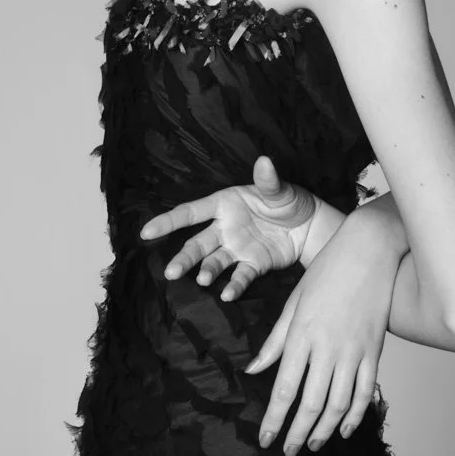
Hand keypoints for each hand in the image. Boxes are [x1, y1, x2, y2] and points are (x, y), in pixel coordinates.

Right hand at [139, 156, 317, 301]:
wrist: (308, 225)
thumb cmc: (288, 200)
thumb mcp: (278, 189)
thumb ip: (268, 180)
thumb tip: (265, 161)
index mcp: (224, 205)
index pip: (190, 213)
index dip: (168, 221)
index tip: (146, 232)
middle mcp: (224, 228)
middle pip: (197, 243)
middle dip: (183, 257)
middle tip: (170, 272)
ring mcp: (236, 248)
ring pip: (213, 261)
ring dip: (206, 271)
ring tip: (202, 280)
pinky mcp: (252, 264)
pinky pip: (239, 276)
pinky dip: (234, 285)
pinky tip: (228, 294)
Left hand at [244, 218, 401, 454]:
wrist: (369, 250)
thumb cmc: (327, 271)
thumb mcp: (294, 301)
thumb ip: (274, 340)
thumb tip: (253, 370)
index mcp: (302, 334)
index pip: (284, 388)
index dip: (275, 419)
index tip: (266, 439)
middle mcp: (327, 347)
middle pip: (310, 403)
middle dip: (297, 433)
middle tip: (288, 451)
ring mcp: (354, 351)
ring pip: (339, 404)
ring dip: (324, 429)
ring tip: (313, 445)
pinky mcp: (375, 350)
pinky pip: (365, 392)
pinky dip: (356, 415)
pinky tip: (344, 428)